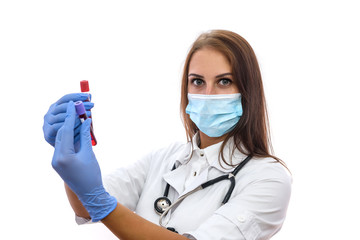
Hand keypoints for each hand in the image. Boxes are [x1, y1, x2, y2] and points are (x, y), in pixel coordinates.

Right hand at [43, 93, 93, 146]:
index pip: (66, 98)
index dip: (77, 95)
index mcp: (55, 108)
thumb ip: (82, 109)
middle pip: (64, 106)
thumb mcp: (80, 120)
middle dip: (80, 105)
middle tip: (92, 105)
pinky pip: (61, 128)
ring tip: (89, 116)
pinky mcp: (47, 134)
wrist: (68, 155)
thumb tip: (90, 95)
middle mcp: (49, 114)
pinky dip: (72, 127)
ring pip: (64, 117)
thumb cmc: (75, 134)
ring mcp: (46, 124)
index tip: (89, 96)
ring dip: (78, 116)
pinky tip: (81, 127)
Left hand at [52, 101, 116, 221]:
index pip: (67, 132)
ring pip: (61, 139)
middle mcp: (56, 158)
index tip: (74, 105)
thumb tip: (86, 121)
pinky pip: (62, 145)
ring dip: (69, 129)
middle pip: (62, 134)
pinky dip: (69, 137)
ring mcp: (55, 161)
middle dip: (70, 121)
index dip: (71, 117)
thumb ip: (86, 136)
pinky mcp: (58, 163)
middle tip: (77, 110)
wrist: (89, 193)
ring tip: (77, 118)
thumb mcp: (89, 153)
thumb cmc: (92, 174)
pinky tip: (75, 131)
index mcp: (63, 157)